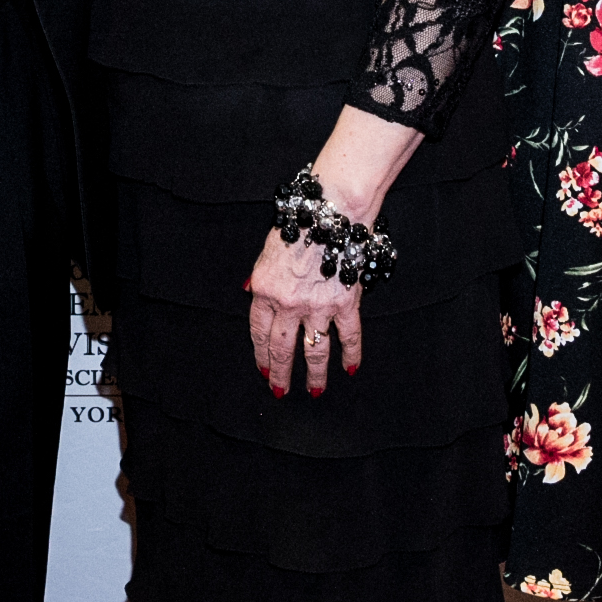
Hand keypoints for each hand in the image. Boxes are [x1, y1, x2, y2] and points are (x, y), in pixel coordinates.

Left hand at [247, 227, 361, 396]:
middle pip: (282, 348)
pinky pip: (349, 336)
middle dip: (281, 373)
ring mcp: (318, 306)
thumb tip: (250, 292)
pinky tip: (350, 368)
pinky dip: (351, 354)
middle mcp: (289, 303)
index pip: (259, 332)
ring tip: (314, 391)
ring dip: (314, 375)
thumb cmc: (298, 222)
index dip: (261, 356)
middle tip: (281, 391)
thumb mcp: (267, 250)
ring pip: (315, 351)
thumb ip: (260, 277)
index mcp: (265, 290)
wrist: (330, 210)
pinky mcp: (345, 303)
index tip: (263, 371)